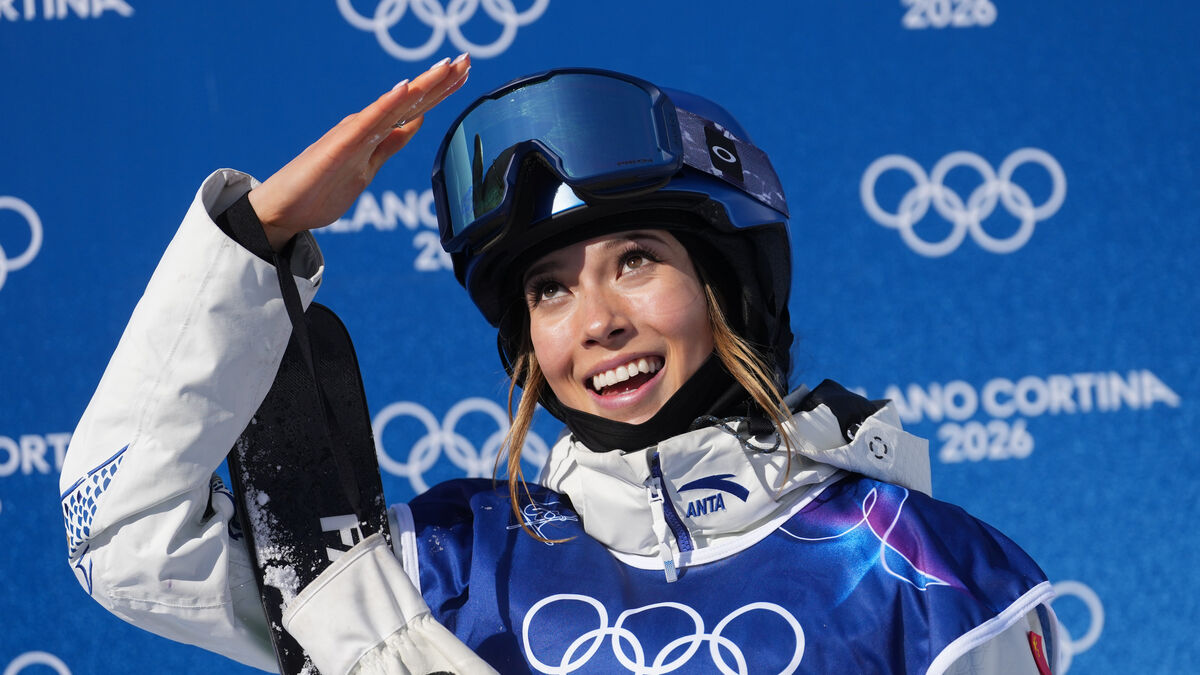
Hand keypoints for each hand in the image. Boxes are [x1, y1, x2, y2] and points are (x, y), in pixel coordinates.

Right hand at [248, 54, 470, 249]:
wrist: (282, 210)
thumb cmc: (320, 190)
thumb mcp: (369, 168)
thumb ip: (390, 144)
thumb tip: (416, 122)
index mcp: (374, 134)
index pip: (415, 108)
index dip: (441, 90)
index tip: (464, 71)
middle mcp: (366, 127)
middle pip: (411, 101)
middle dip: (440, 80)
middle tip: (467, 58)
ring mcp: (354, 134)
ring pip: (396, 105)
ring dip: (422, 85)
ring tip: (446, 66)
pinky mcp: (341, 146)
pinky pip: (370, 122)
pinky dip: (389, 103)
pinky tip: (406, 87)